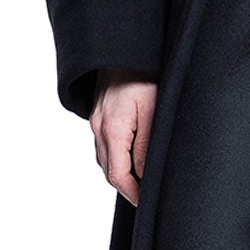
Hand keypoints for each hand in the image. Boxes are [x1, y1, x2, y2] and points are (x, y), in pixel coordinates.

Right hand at [91, 70, 157, 204]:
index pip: (118, 175)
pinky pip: (104, 144)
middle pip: (109, 171)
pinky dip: (116, 157)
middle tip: (146, 198)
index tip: (147, 203)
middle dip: (127, 187)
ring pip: (105, 158)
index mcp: (112, 130)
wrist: (123, 46)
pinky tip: (130, 157)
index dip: (133, 194)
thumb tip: (147, 176)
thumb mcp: (153, 110)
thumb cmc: (143, 74)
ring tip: (141, 182)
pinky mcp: (99, 113)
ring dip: (121, 173)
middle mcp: (99, 128)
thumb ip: (147, 145)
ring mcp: (96, 120)